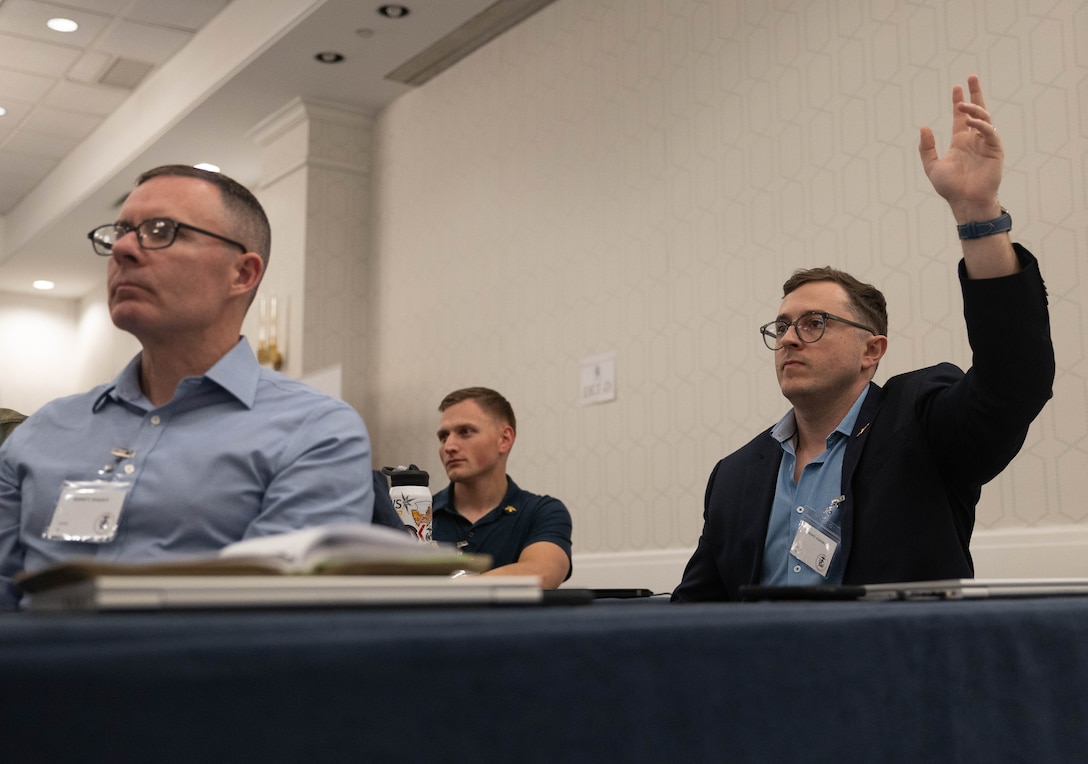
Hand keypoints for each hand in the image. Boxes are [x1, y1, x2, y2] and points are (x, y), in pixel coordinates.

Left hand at [918, 74, 1003, 222]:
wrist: (965, 201)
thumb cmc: (950, 187)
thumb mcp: (932, 166)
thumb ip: (926, 148)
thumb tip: (923, 127)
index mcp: (960, 142)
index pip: (961, 117)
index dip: (959, 102)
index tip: (957, 87)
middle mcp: (974, 140)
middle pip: (977, 111)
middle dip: (975, 94)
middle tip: (971, 77)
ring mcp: (985, 144)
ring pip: (984, 119)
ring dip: (974, 110)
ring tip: (962, 105)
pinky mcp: (995, 150)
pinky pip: (989, 132)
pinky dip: (981, 125)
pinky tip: (971, 122)